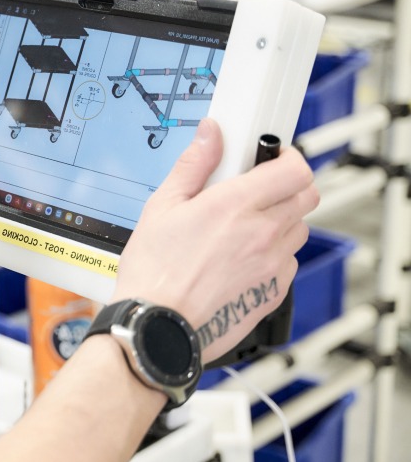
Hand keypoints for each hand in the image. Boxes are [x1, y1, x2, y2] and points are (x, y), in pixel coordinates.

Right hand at [111, 118, 318, 362]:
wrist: (159, 327)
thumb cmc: (154, 271)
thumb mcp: (162, 206)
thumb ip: (194, 165)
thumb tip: (212, 134)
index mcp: (236, 206)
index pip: (296, 170)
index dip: (290, 157)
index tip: (273, 156)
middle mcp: (263, 233)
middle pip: (307, 196)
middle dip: (288, 185)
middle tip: (259, 187)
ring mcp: (273, 265)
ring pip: (299, 229)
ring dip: (282, 220)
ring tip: (245, 226)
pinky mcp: (275, 292)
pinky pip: (289, 262)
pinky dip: (274, 254)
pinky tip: (241, 258)